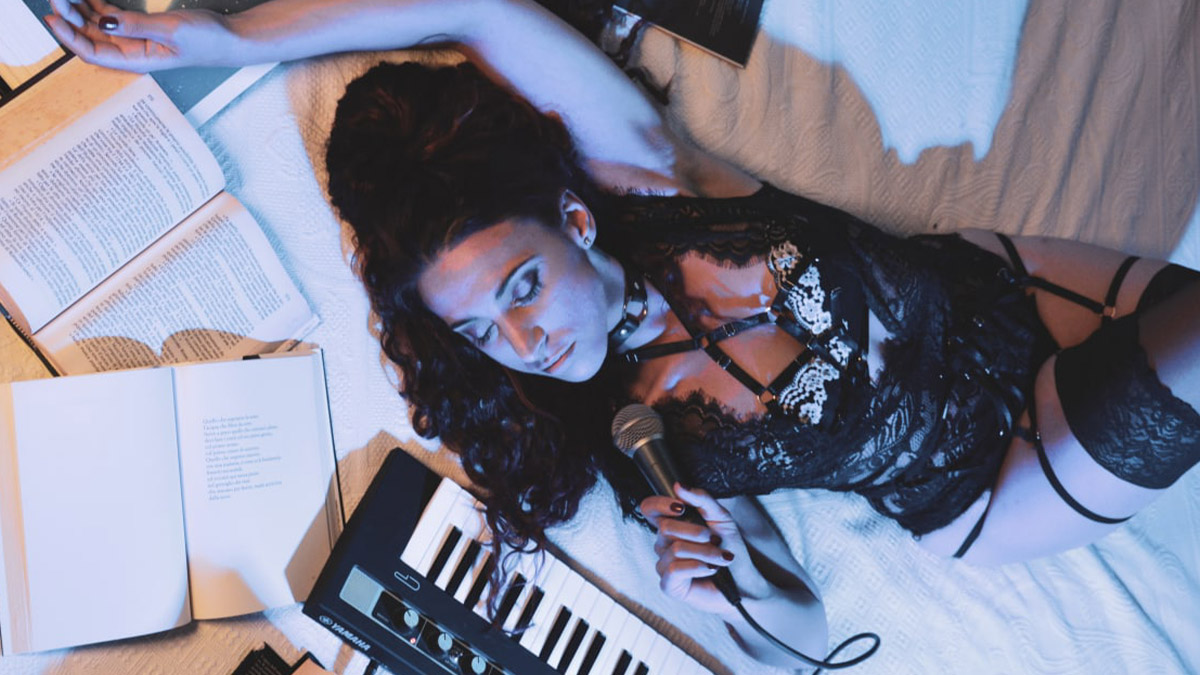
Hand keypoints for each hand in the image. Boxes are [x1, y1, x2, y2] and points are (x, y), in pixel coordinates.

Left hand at [45, 0, 234, 72]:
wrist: (231, 39)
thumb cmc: (208, 41)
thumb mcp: (170, 30)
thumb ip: (135, 26)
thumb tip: (102, 21)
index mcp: (136, 60)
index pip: (92, 52)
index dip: (69, 36)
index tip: (52, 16)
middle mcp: (131, 52)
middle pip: (89, 37)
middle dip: (69, 17)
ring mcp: (134, 39)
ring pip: (96, 25)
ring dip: (79, 10)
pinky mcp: (141, 28)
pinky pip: (110, 16)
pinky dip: (95, 5)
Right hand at [639, 484, 771, 615]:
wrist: (743, 582)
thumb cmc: (730, 549)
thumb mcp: (720, 518)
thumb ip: (700, 500)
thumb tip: (678, 486)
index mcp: (672, 526)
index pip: (649, 509)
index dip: (660, 504)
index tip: (681, 507)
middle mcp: (663, 544)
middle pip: (665, 527)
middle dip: (697, 532)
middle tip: (715, 541)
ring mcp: (664, 565)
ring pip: (676, 548)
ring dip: (705, 552)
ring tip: (720, 558)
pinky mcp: (668, 585)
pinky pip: (675, 569)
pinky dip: (699, 567)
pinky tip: (710, 569)